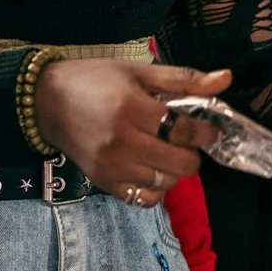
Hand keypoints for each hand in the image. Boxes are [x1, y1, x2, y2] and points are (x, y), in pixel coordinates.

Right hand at [35, 60, 229, 206]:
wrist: (46, 102)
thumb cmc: (95, 81)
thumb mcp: (139, 71)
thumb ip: (184, 79)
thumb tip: (225, 79)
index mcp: (132, 108)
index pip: (184, 130)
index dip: (206, 132)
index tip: (210, 129)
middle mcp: (123, 142)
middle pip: (181, 164)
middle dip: (192, 153)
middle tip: (184, 141)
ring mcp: (113, 167)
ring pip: (166, 184)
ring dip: (175, 171)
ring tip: (166, 153)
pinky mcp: (104, 183)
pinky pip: (143, 199)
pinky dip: (156, 189)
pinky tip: (152, 171)